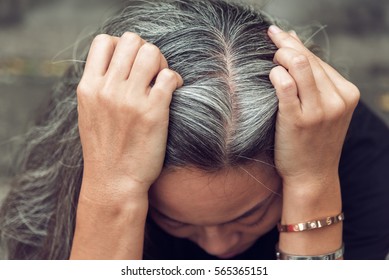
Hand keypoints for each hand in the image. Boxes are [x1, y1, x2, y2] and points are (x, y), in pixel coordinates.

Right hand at [77, 32, 182, 202]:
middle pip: (132, 41)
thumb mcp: (89, 113)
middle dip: (145, 51)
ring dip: (161, 62)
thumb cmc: (104, 149)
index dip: (121, 46)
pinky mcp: (153, 111)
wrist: (113, 182)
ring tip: (161, 80)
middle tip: (150, 71)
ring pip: (152, 53)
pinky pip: (169, 76)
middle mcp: (107, 89)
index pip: (104, 41)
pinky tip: (172, 91)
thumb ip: (99, 86)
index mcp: (88, 87)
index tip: (130, 64)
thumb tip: (119, 65)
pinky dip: (174, 79)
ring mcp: (130, 100)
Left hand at [268, 26, 359, 189]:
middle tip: (270, 40)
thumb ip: (313, 80)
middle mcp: (337, 100)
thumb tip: (293, 44)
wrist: (312, 175)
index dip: (295, 44)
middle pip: (308, 58)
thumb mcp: (323, 108)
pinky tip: (270, 75)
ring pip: (299, 65)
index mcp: (346, 93)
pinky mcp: (299, 120)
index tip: (280, 36)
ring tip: (270, 58)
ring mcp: (319, 110)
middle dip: (285, 44)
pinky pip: (285, 85)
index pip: (318, 59)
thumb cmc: (313, 141)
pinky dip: (275, 74)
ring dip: (280, 55)